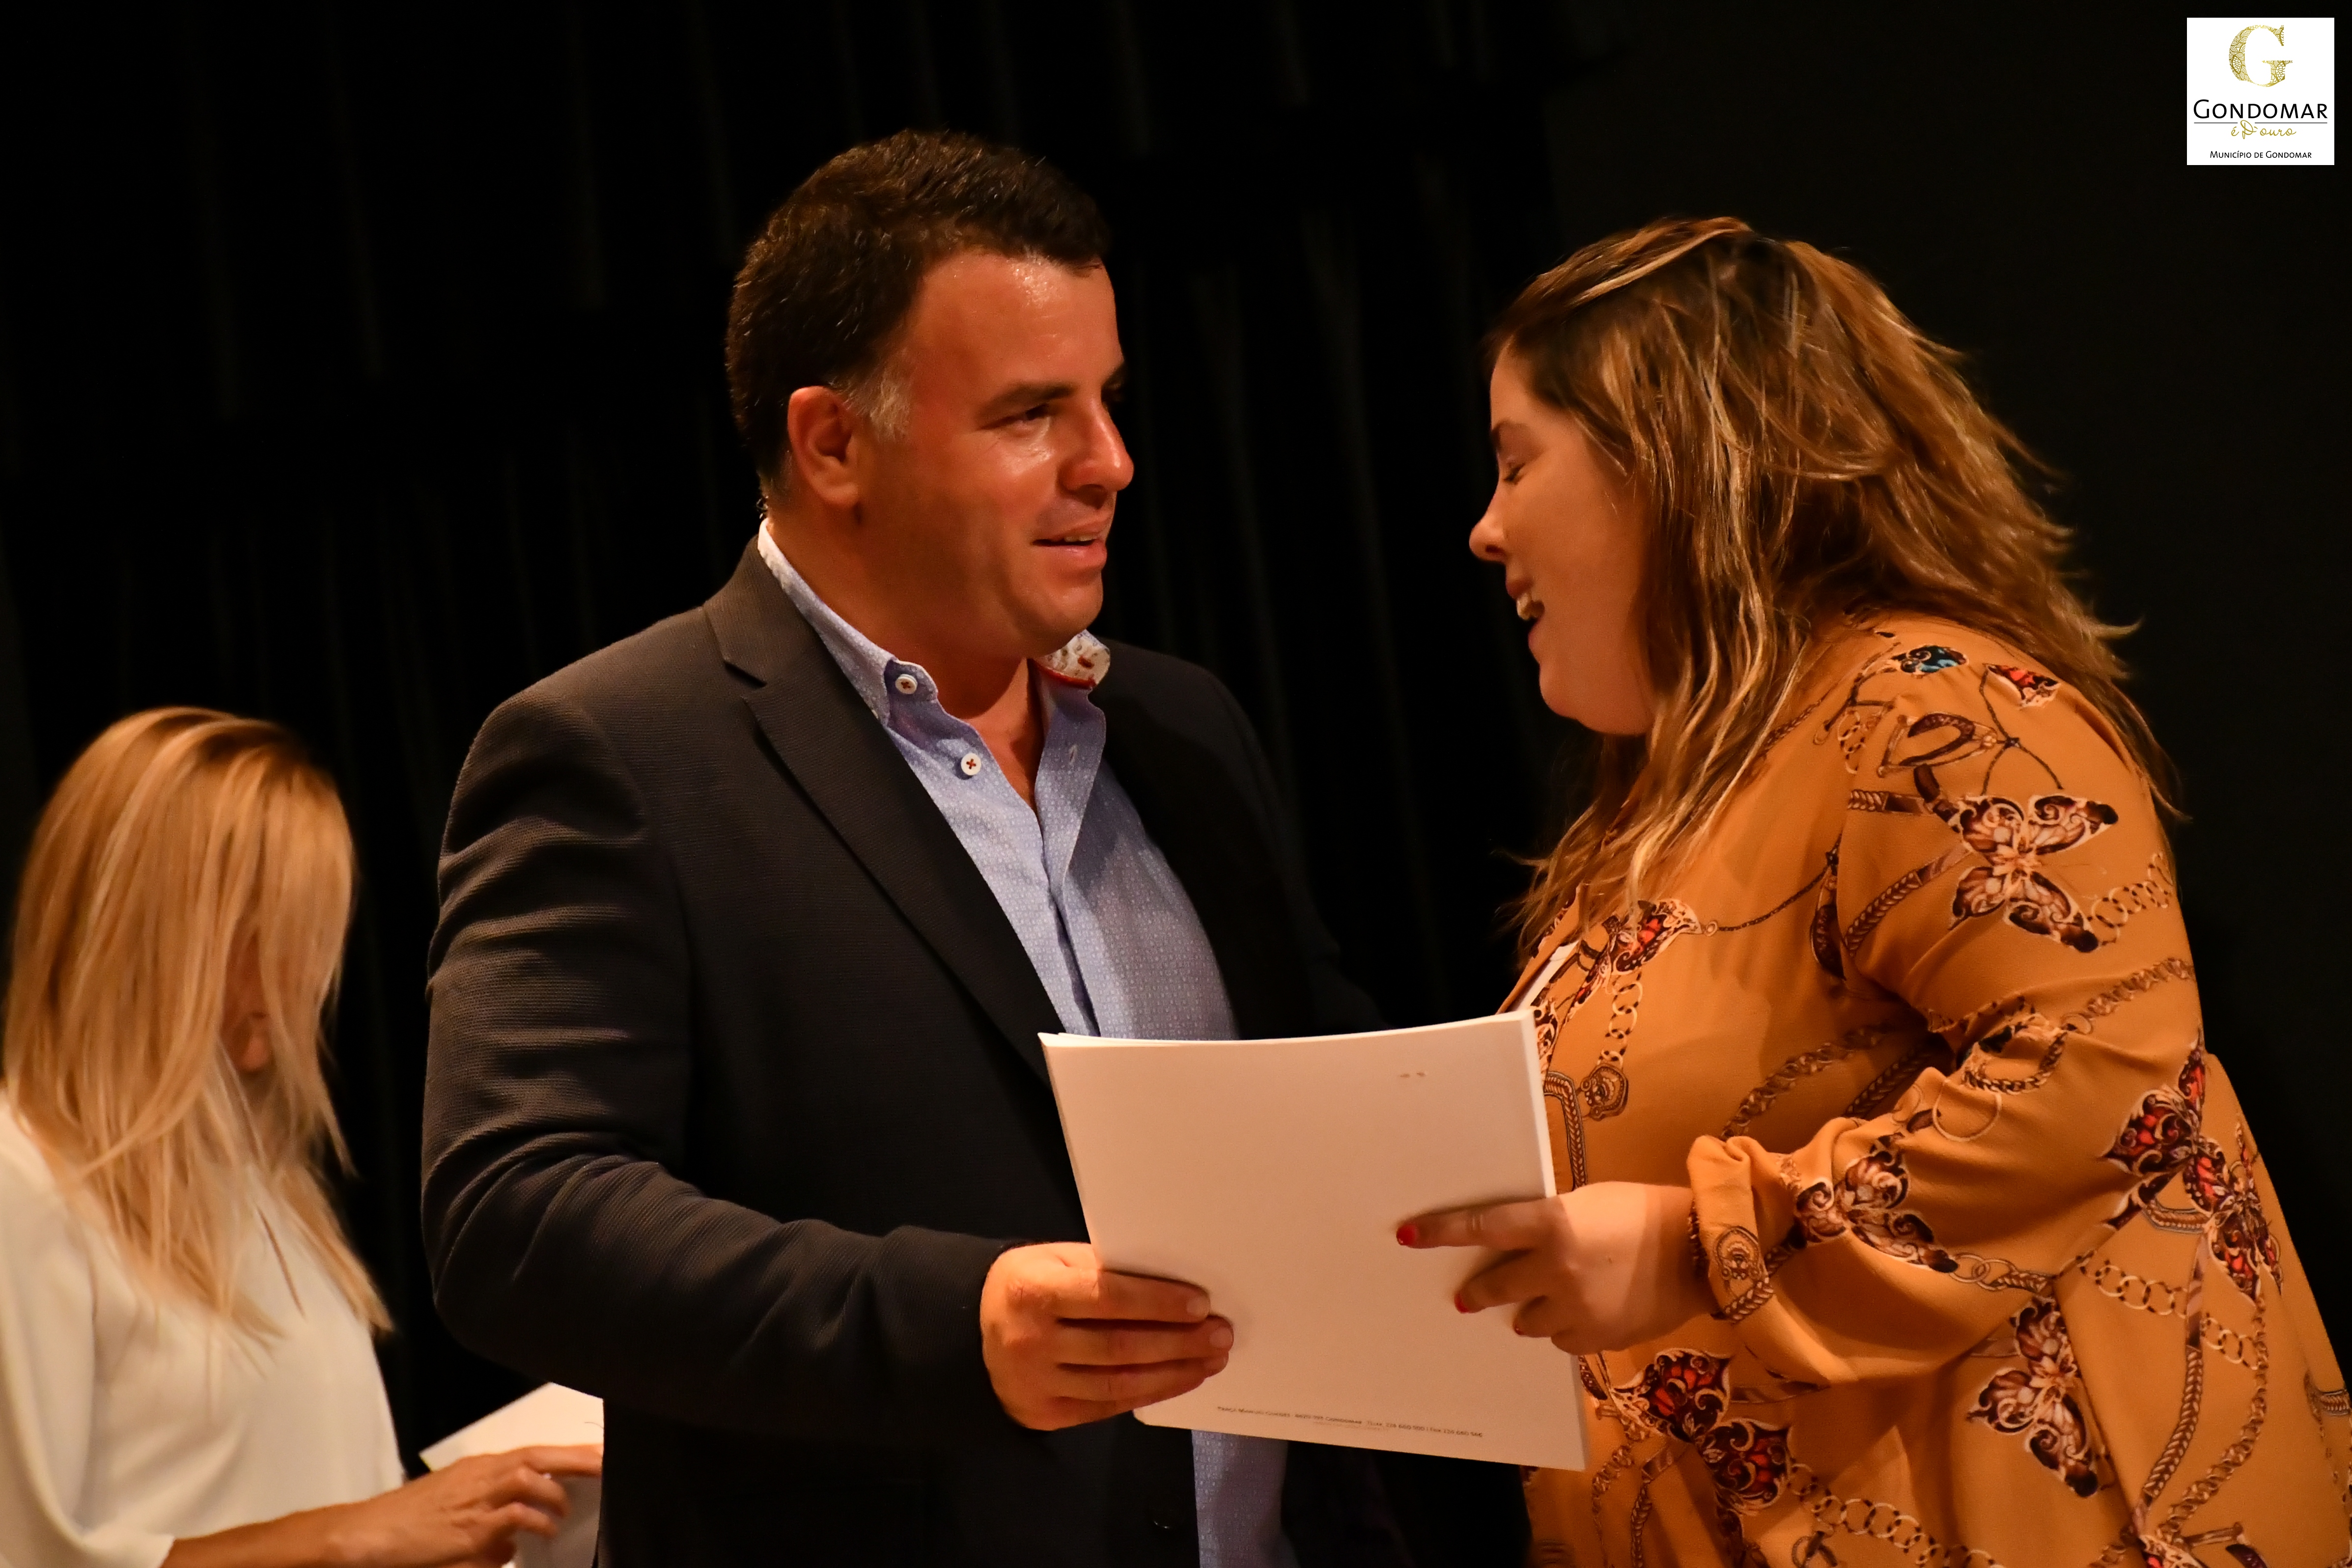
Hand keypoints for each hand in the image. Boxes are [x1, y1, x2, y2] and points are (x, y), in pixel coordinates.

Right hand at [162, 1443, 602, 1567]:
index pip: (534, 1453)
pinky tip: (535, 1534)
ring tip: (562, 1516)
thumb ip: (490, 1526)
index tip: (601, 1455)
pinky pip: (513, 1517)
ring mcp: (475, 1500)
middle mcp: (480, 1477)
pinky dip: (529, 1524)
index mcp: (479, 1469)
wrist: (364, 1534)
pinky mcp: (469, 1528)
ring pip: (530, 1481)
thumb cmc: (407, 1526)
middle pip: (539, 1457)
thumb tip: (514, 1544)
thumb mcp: (455, 1519)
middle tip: (608, 1464)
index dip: (569, 1455)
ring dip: (554, 1498)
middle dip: (578, 1460)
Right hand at [980, 1241, 1231, 1430]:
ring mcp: (1035, 1384)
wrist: (974, 1331)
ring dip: (1173, 1372)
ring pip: (1119, 1382)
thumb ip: (1104, 1269)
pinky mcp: (1044, 1415)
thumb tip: (1173, 1283)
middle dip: (1179, 1342)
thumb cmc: (1030, 1285)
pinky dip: (1149, 1392)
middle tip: (1221, 1335)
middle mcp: (1030, 1341)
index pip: (1107, 1297)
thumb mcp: (1056, 1259)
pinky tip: (1179, 1379)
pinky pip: (1107, 1406)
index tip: (1201, 1304)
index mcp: (1033, 1290)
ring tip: (1211, 1360)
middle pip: (1120, 1346)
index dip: (1158, 1302)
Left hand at [1402, 1182, 1712, 1353]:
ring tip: (1553, 1298)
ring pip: (1528, 1321)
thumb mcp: (1588, 1203)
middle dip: (1479, 1292)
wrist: (1702, 1250)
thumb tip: (1519, 1242)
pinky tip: (1586, 1312)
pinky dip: (1566, 1329)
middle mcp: (1556, 1268)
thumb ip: (1549, 1224)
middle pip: (1495, 1287)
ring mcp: (1576, 1307)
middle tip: (1468, 1297)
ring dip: (1532, 1311)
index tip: (1408, 1236)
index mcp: (1551, 1223)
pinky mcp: (1597, 1336)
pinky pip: (1563, 1341)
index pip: (1481, 1227)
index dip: (1441, 1232)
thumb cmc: (1643, 1212)